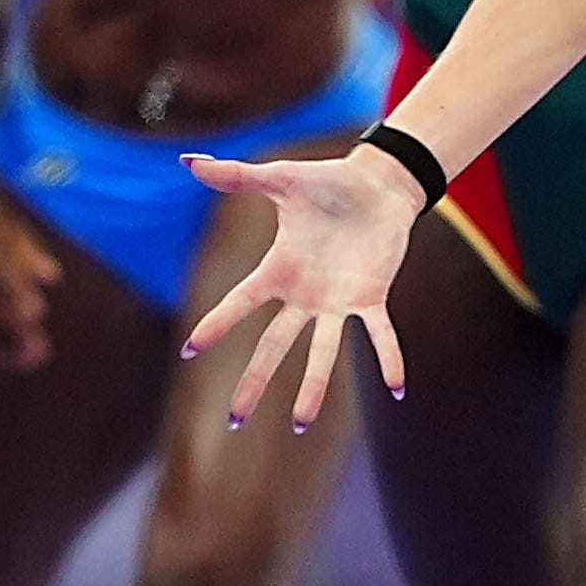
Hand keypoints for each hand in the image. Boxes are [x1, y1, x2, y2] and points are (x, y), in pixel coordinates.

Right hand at [179, 145, 424, 429]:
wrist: (378, 185)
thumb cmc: (327, 183)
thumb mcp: (281, 180)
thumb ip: (237, 176)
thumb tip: (189, 160)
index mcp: (278, 271)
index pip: (240, 303)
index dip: (217, 325)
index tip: (190, 352)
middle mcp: (303, 295)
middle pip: (272, 347)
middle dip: (254, 383)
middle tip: (234, 422)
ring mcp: (337, 301)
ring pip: (321, 354)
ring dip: (311, 388)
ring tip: (300, 425)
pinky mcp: (372, 297)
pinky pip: (380, 334)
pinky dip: (389, 359)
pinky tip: (397, 389)